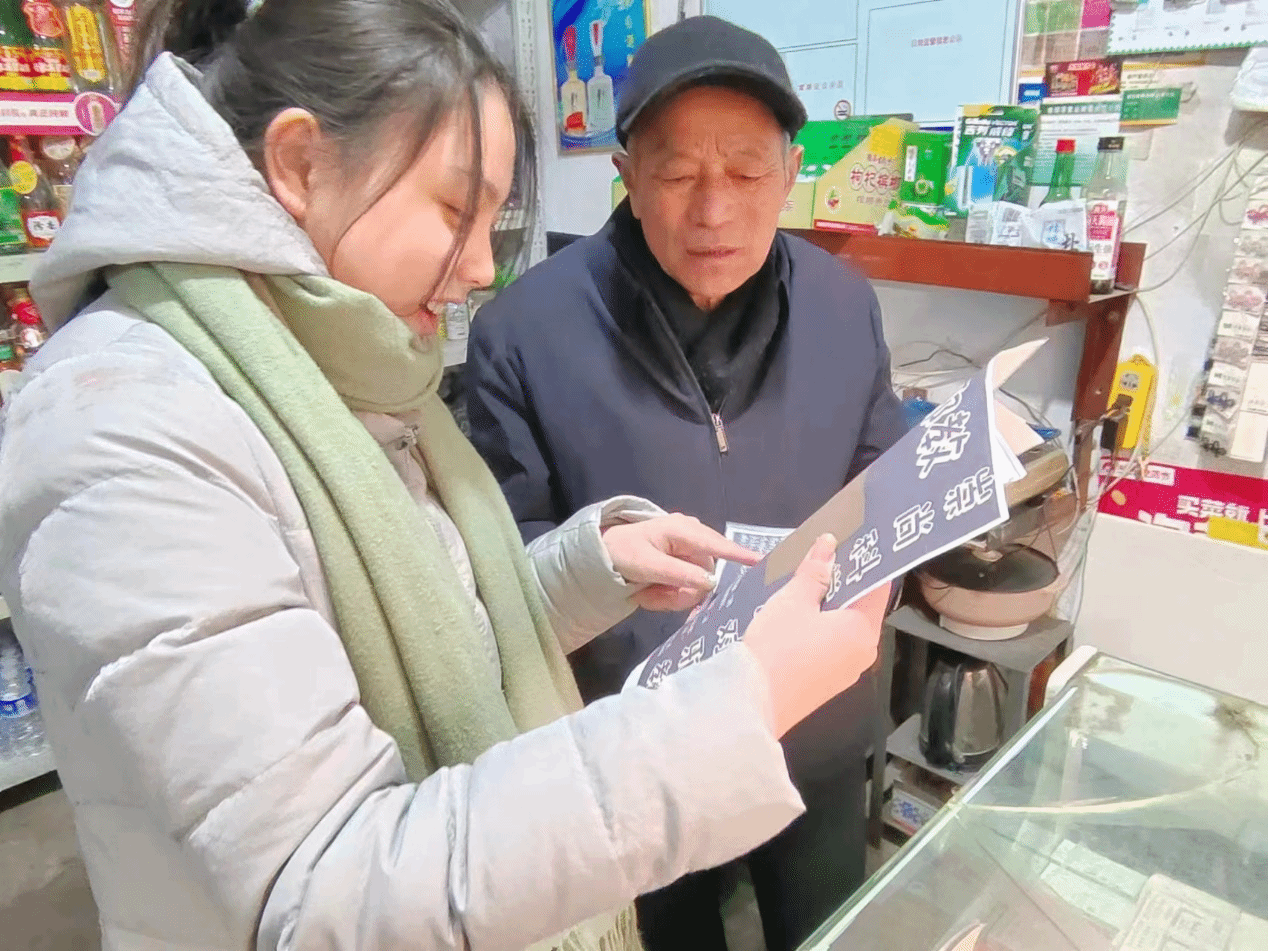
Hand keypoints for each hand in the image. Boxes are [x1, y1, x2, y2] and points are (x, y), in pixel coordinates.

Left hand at [603, 514, 760, 611]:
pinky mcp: (684, 568)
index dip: (739, 555)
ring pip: (696, 587)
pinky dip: (667, 596)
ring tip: (646, 594)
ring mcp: (689, 554)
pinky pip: (686, 589)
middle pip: (706, 575)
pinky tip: (649, 593)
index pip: (717, 545)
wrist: (604, 554)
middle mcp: (692, 539)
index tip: (762, 563)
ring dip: (671, 596)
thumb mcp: (646, 563)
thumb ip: (678, 573)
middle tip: (652, 596)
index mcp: (684, 530)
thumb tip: (710, 582)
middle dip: (680, 592)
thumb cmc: (623, 552)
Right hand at [744, 535, 888, 737]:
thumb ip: (815, 572)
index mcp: (863, 629)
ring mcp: (847, 671)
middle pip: (862, 606)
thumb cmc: (778, 646)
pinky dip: (822, 626)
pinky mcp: (829, 683)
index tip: (852, 538)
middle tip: (823, 555)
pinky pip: (833, 645)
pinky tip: (799, 616)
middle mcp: (864, 651)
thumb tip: (829, 544)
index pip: (877, 584)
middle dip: (843, 580)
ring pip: (845, 626)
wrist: (752, 704)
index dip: (865, 559)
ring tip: (806, 581)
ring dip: (830, 604)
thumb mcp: (793, 601)